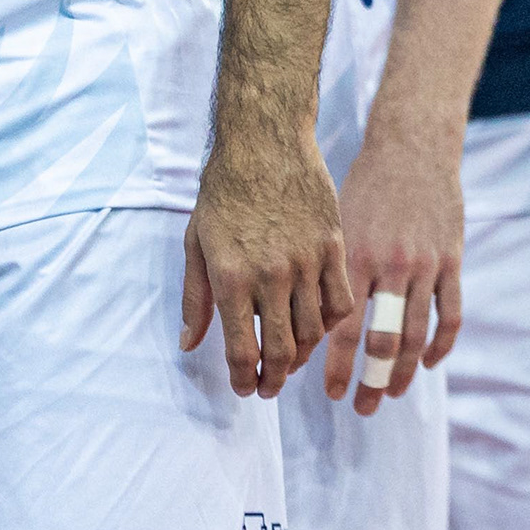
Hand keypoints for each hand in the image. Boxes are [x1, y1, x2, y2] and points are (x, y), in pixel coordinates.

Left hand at [183, 122, 352, 398]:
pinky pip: (340, 300)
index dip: (244, 379)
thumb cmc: (223, 192)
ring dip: (301, 355)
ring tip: (291, 358)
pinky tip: (316, 324)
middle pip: (282, 350)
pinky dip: (329, 323)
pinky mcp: (333, 245)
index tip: (246, 388)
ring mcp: (306, 260)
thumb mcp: (196, 244)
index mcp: (231, 277)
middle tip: (269, 386)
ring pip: (313, 331)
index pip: (242, 350)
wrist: (264, 141)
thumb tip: (189, 345)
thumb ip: (195, 298)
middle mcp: (270, 274)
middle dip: (274, 379)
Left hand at [327, 129, 463, 412]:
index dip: (334, 366)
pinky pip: (449, 314)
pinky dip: (441, 345)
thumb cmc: (361, 182)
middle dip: (372, 380)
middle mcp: (390, 265)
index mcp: (354, 255)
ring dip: (406, 372)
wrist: (413, 145)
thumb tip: (294, 313)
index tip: (328, 392)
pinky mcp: (451, 260)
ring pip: (418, 333)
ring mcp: (425, 265)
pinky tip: (430, 362)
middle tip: (363, 406)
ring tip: (394, 393)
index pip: (340, 326)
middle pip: (383, 340)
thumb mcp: (328, 219)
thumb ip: (315, 266)